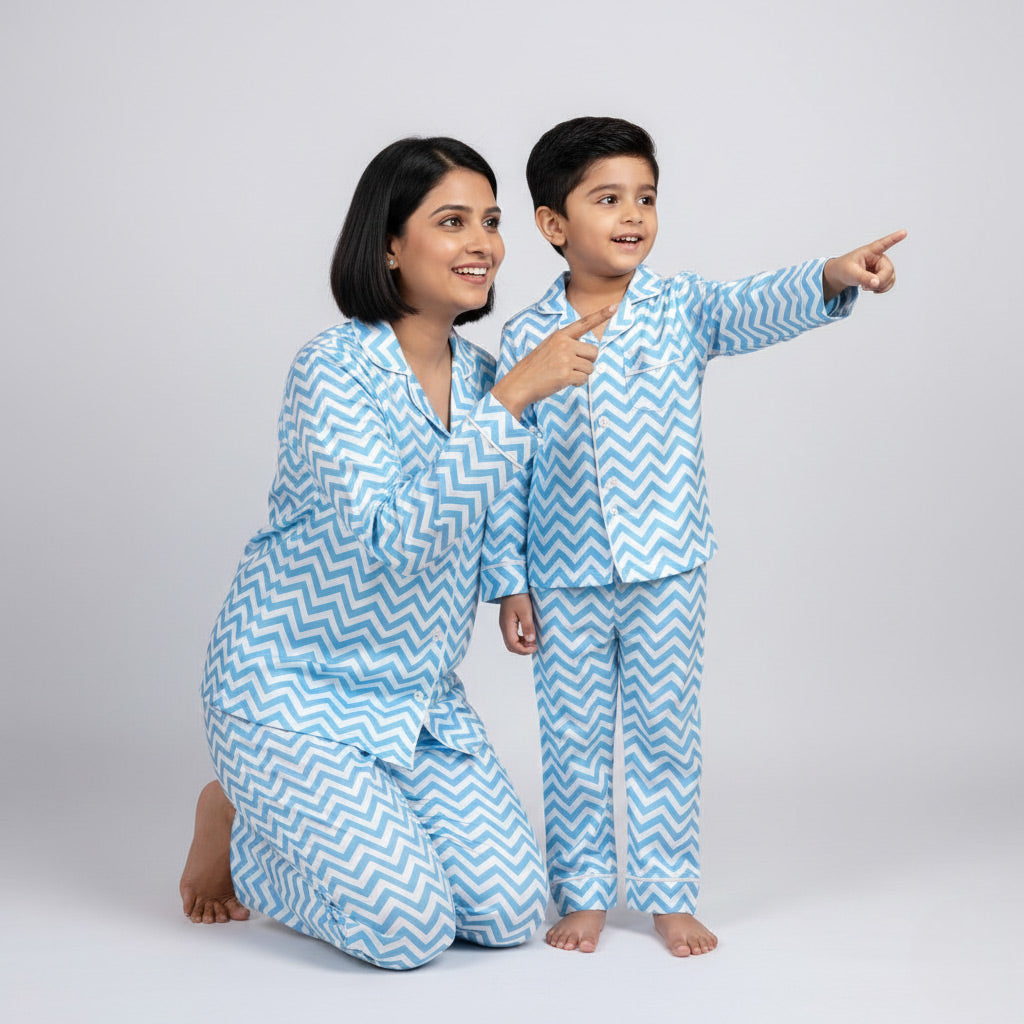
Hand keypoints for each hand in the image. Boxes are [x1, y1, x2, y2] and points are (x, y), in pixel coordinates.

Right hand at [491, 305, 614, 419]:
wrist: (519, 383)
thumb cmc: (534, 368)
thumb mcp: (548, 348)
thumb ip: (568, 345)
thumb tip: (590, 353)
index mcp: (560, 335)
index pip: (584, 323)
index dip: (601, 315)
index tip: (615, 306)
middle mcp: (564, 344)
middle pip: (594, 352)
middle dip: (588, 362)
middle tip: (571, 367)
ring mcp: (565, 359)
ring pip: (590, 367)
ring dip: (581, 375)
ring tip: (564, 375)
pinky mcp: (565, 374)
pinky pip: (583, 380)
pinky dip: (577, 384)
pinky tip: (563, 382)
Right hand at [499, 593, 536, 654]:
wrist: (512, 585)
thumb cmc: (519, 596)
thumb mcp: (526, 611)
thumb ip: (527, 626)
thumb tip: (530, 641)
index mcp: (506, 625)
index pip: (513, 645)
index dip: (524, 650)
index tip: (535, 648)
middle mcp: (504, 627)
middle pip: (510, 646)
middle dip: (522, 650)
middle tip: (534, 647)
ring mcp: (505, 624)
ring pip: (511, 642)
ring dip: (521, 645)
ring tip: (533, 642)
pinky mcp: (508, 621)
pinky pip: (512, 636)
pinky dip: (520, 640)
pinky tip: (528, 636)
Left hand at [822, 229, 906, 301]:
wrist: (842, 275)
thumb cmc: (845, 269)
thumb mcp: (851, 273)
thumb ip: (864, 278)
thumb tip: (876, 283)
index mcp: (870, 251)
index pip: (884, 244)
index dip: (894, 238)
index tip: (904, 232)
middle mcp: (879, 257)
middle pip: (888, 270)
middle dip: (879, 281)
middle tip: (865, 287)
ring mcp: (882, 266)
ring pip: (890, 278)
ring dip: (880, 286)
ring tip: (866, 287)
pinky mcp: (883, 274)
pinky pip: (889, 283)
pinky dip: (882, 288)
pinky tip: (873, 289)